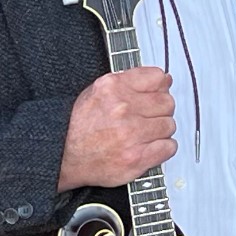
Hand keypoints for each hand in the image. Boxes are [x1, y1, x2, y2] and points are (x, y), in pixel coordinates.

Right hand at [57, 67, 176, 190]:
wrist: (66, 157)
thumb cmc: (81, 126)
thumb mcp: (98, 92)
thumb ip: (131, 82)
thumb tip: (165, 79)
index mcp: (112, 88)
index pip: (158, 78)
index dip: (160, 88)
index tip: (156, 95)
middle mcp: (122, 109)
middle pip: (167, 103)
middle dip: (160, 111)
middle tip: (147, 118)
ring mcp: (131, 134)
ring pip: (169, 125)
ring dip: (160, 131)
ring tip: (143, 134)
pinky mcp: (137, 157)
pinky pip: (169, 147)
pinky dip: (162, 148)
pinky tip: (147, 147)